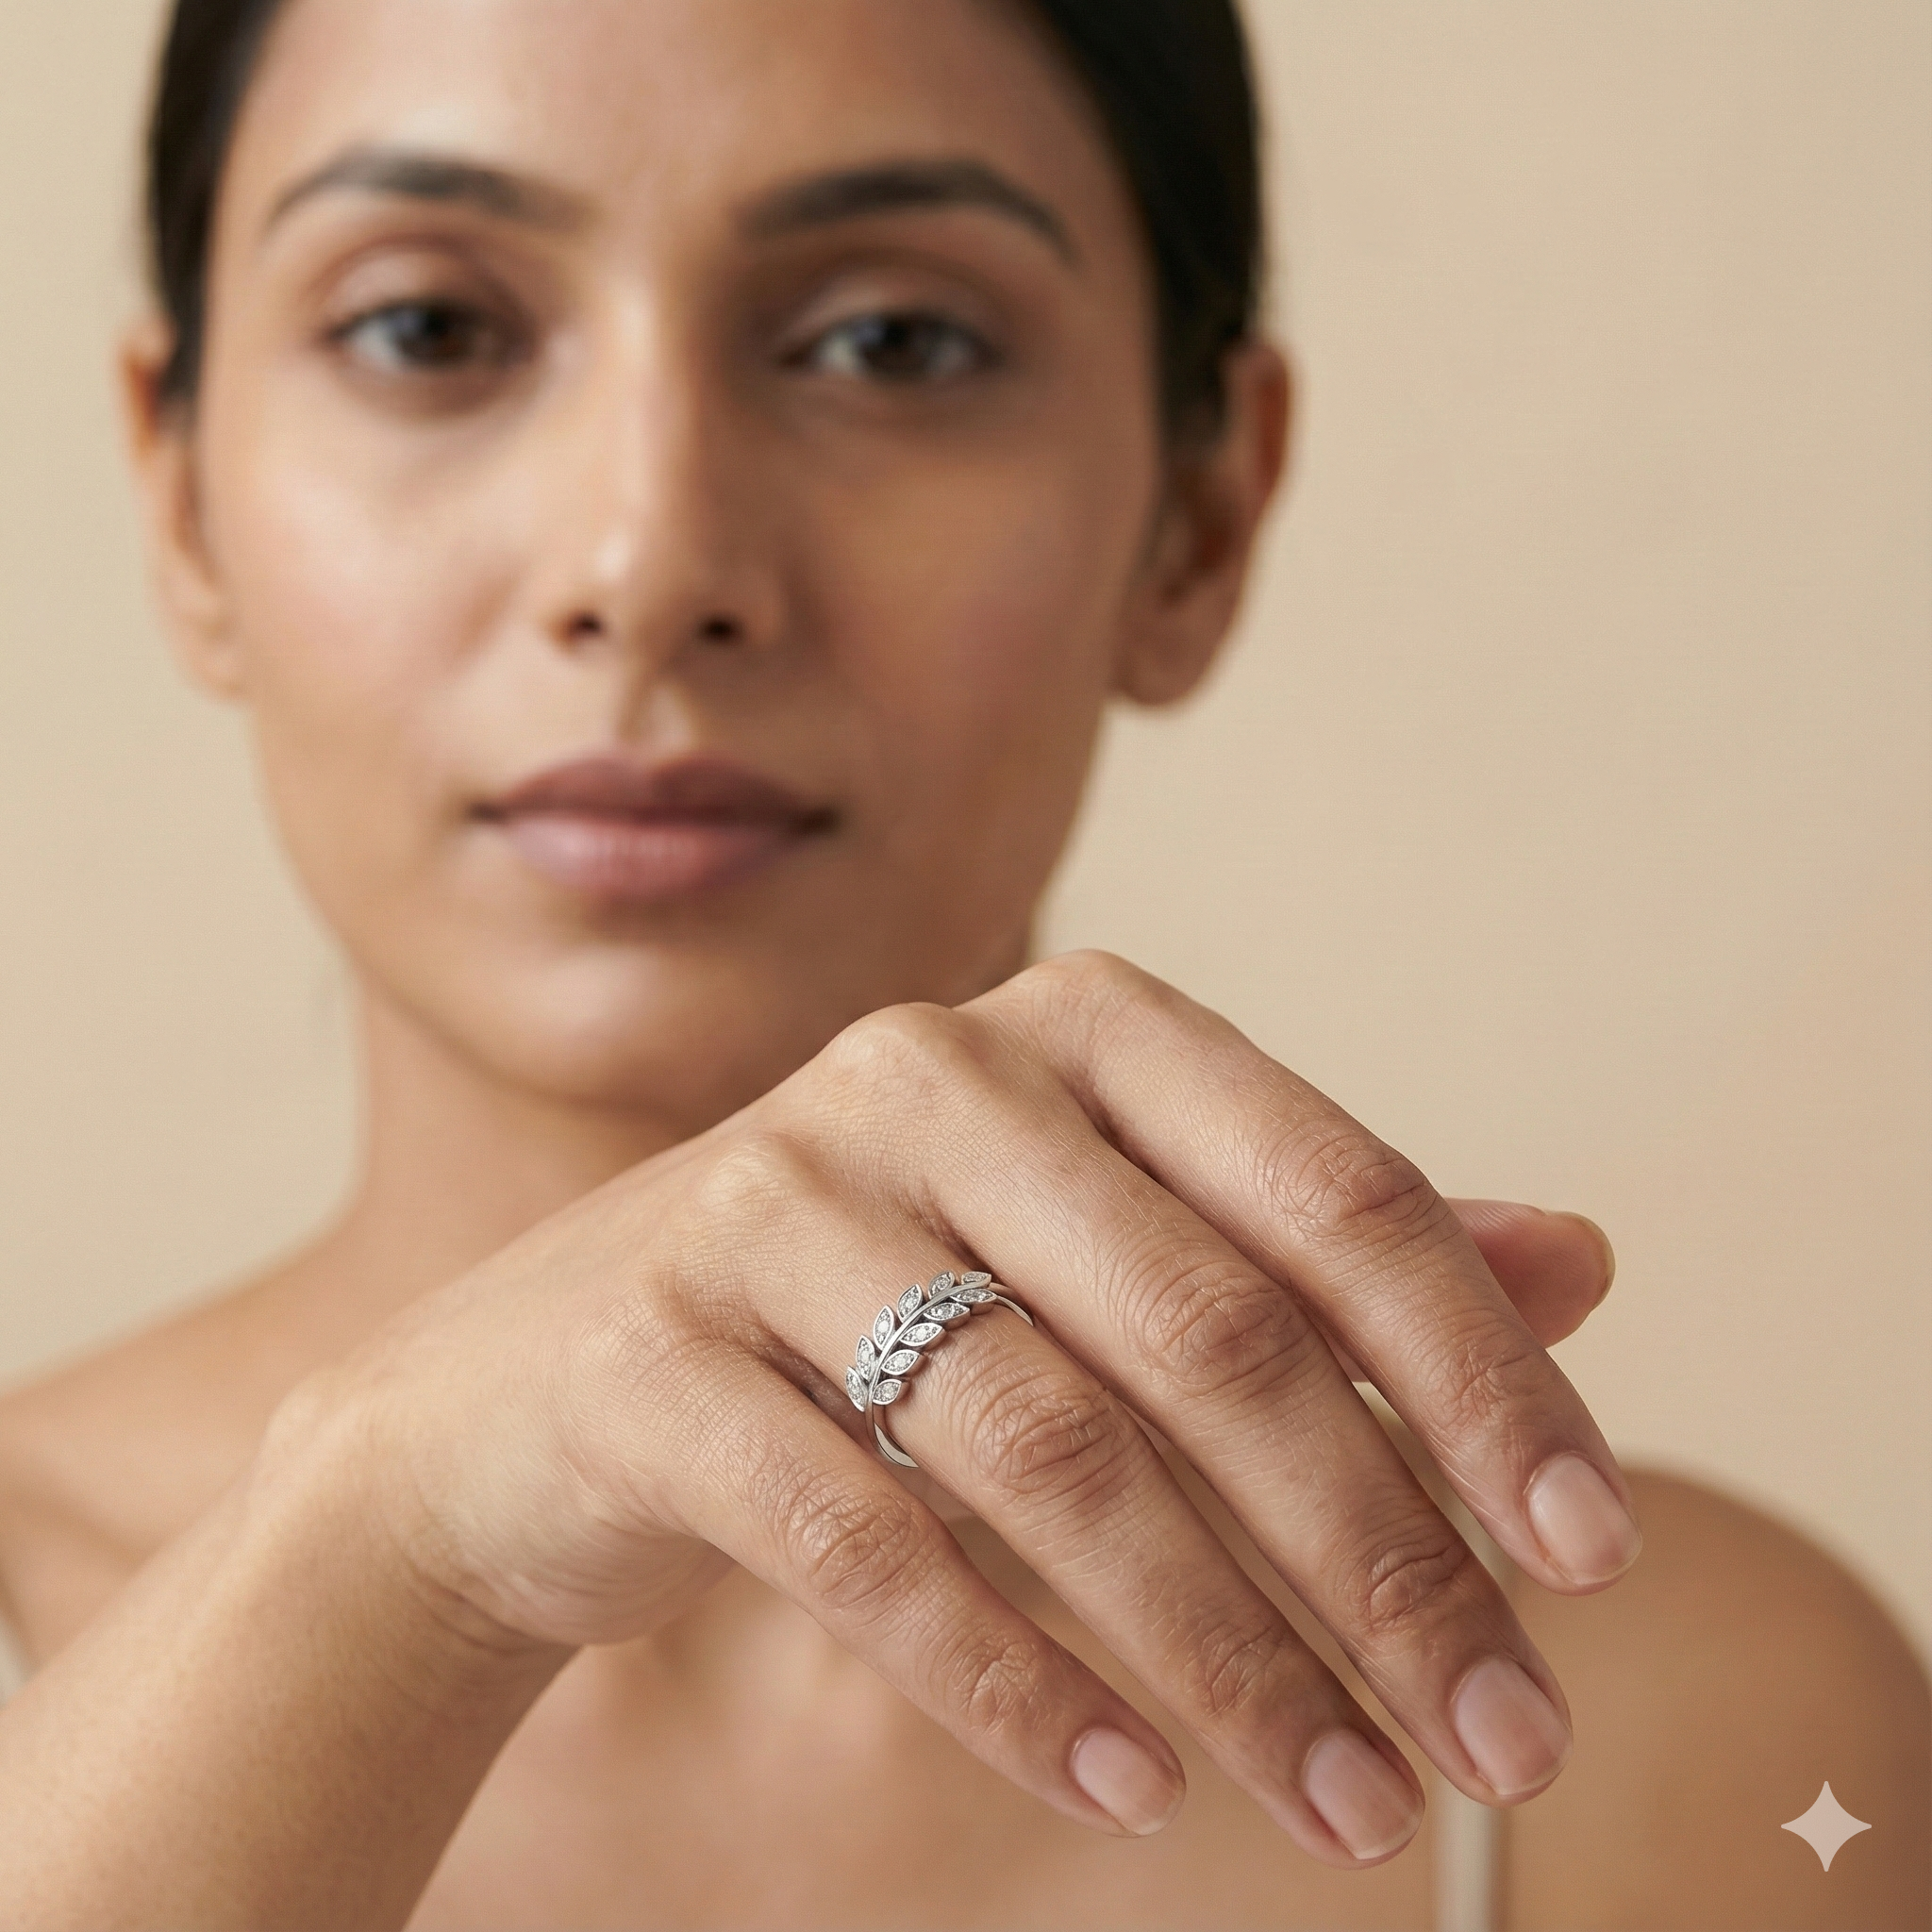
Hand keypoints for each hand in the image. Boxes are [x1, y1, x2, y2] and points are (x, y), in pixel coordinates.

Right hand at [312, 951, 1635, 1869]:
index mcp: (1072, 1030)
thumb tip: (1585, 1261)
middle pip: (1210, 1329)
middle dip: (1379, 1554)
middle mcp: (926, 1071)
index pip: (1332, 1190)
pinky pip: (865, 1538)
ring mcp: (771, 1198)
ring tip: (1349, 1804)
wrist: (529, 1394)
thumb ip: (1316, 1255)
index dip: (1479, 1374)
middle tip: (1505, 1742)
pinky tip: (1134, 1790)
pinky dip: (1014, 1679)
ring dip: (1223, 1652)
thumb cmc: (868, 1316)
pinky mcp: (648, 1347)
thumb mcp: (1103, 1256)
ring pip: (1047, 1442)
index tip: (1592, 1557)